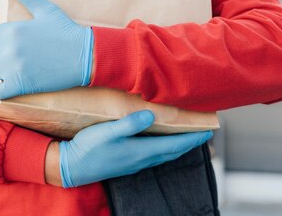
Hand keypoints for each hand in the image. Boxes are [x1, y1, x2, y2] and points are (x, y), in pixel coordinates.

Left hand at [0, 0, 93, 99]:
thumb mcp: (46, 9)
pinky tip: (0, 87)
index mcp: (13, 29)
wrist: (85, 55)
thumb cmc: (67, 30)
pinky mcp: (20, 85)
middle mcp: (9, 48)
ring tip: (10, 71)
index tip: (9, 45)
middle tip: (12, 58)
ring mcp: (13, 67)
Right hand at [56, 111, 212, 187]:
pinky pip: (154, 156)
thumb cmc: (88, 148)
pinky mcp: (127, 163)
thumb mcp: (107, 131)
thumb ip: (129, 123)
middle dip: (190, 143)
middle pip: (173, 152)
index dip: (192, 138)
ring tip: (187, 138)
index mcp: (140, 151)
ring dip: (178, 147)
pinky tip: (161, 144)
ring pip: (164, 155)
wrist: (73, 167)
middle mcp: (141, 159)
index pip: (174, 145)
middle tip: (204, 133)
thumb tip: (151, 115)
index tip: (208, 131)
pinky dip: (165, 149)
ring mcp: (134, 163)